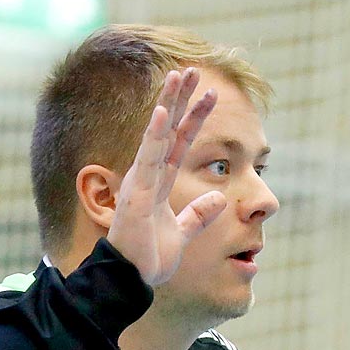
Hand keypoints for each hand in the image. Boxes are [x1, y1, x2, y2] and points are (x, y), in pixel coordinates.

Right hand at [107, 68, 227, 287]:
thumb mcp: (182, 234)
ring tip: (179, 75)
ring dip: (169, 104)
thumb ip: (199, 215)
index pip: (180, 143)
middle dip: (181, 99)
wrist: (130, 280)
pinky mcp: (137, 194)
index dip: (195, 118)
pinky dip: (154, 135)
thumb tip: (220, 201)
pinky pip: (148, 160)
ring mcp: (141, 182)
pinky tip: (163, 112)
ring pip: (158, 135)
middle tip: (193, 70)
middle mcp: (149, 176)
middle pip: (169, 129)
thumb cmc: (149, 258)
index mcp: (160, 183)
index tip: (210, 94)